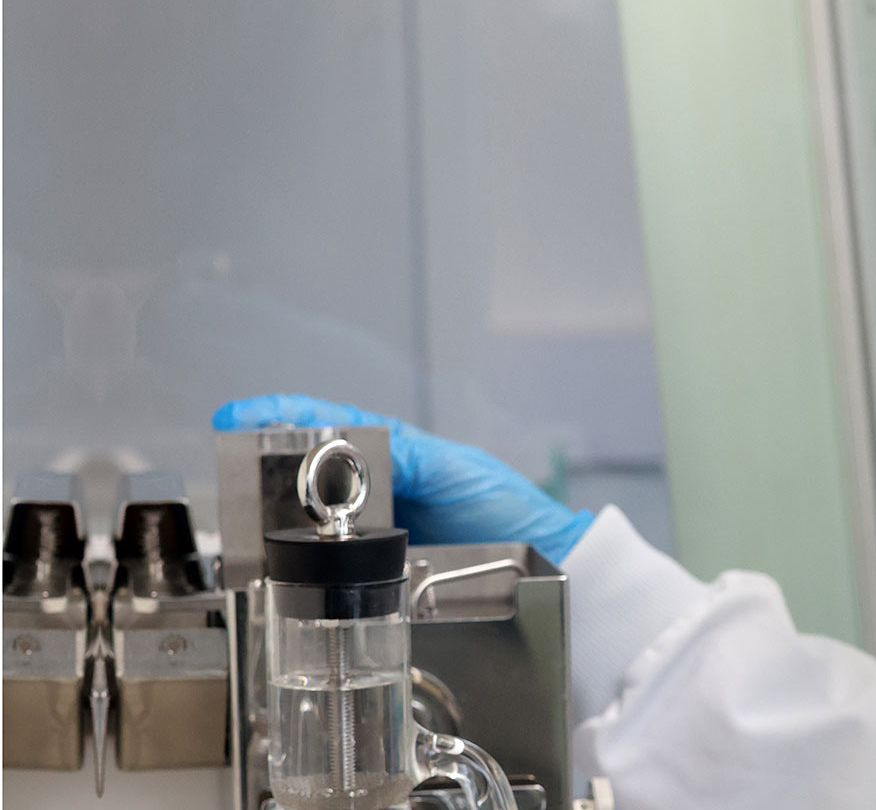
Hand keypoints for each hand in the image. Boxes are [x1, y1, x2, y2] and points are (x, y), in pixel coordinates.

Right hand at [212, 394, 594, 562]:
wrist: (539, 558)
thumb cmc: (504, 506)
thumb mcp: (456, 470)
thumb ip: (410, 456)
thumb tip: (357, 444)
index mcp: (396, 451)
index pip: (329, 425)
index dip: (283, 418)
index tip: (239, 415)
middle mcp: (378, 487)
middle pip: (306, 472)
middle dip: (263, 466)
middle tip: (229, 466)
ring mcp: (375, 528)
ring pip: (310, 516)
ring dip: (274, 515)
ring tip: (241, 513)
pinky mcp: (378, 568)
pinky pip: (332, 558)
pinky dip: (301, 556)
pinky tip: (277, 558)